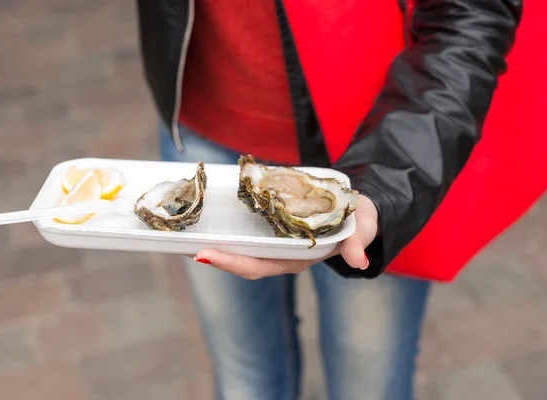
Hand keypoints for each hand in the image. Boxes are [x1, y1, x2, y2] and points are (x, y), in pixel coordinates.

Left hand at [191, 195, 378, 279]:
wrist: (356, 210)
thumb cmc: (358, 219)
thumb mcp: (363, 225)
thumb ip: (359, 240)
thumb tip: (359, 261)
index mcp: (298, 257)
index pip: (259, 266)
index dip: (232, 263)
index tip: (203, 255)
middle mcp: (282, 254)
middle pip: (242, 261)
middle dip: (214, 256)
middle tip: (183, 246)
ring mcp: (276, 243)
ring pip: (241, 249)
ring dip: (215, 244)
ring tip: (185, 234)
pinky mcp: (273, 229)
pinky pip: (246, 233)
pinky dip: (227, 229)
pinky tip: (209, 217)